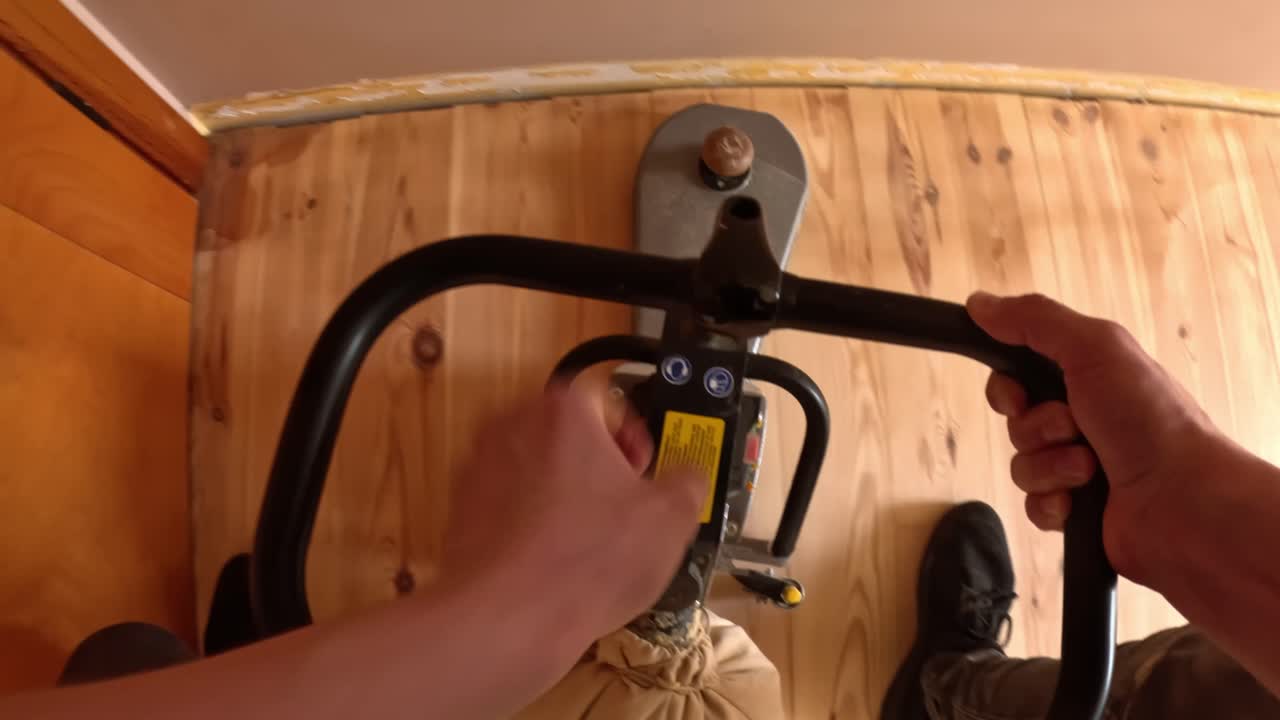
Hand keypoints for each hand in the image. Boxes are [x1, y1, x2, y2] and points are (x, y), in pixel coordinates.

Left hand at [441, 384, 704, 651]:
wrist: (508, 616)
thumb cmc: (588, 559)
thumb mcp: (670, 519)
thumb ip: (689, 481)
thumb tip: (687, 477)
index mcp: (564, 410)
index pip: (608, 401)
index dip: (634, 439)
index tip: (642, 473)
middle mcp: (513, 424)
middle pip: (567, 432)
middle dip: (597, 464)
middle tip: (621, 505)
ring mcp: (478, 465)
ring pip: (536, 467)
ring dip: (563, 492)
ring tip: (588, 539)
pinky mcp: (460, 508)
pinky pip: (508, 502)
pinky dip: (531, 521)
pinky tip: (553, 559)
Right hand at [967, 292, 1223, 581]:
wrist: (1185, 499)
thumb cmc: (1148, 417)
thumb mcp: (1096, 348)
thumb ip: (1035, 320)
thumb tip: (977, 302)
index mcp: (1088, 379)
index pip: (1017, 377)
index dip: (1007, 388)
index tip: (1019, 395)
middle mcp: (1083, 421)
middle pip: (1015, 423)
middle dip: (1036, 429)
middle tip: (1073, 429)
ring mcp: (1078, 469)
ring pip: (1022, 466)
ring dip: (1050, 466)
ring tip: (1090, 470)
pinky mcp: (1077, 512)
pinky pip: (1033, 506)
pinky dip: (1052, 503)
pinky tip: (1079, 504)